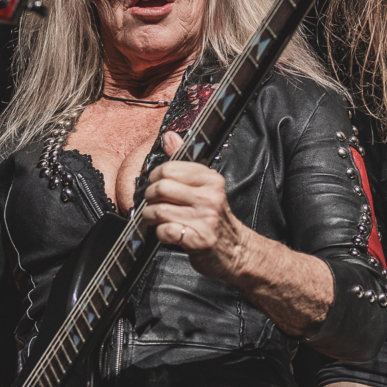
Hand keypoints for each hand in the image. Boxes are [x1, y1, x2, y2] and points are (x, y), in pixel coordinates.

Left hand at [138, 130, 253, 282]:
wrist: (236, 250)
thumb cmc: (214, 217)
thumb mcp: (204, 186)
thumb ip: (184, 161)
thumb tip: (169, 136)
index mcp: (211, 180)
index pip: (169, 168)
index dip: (155, 178)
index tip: (157, 185)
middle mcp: (210, 197)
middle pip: (161, 188)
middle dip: (150, 198)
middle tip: (154, 203)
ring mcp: (205, 219)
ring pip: (159, 211)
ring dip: (151, 217)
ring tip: (157, 219)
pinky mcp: (199, 240)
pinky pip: (165, 231)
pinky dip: (160, 233)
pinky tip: (168, 233)